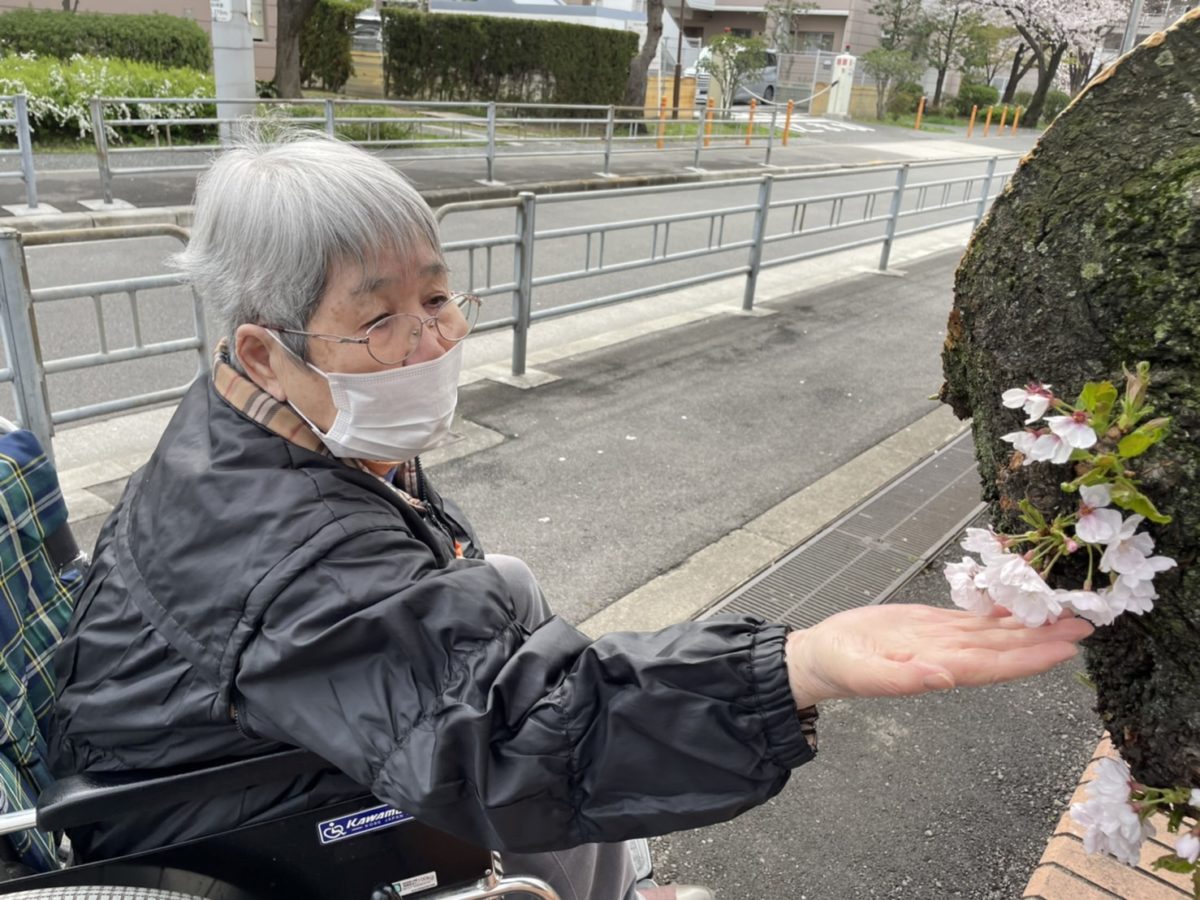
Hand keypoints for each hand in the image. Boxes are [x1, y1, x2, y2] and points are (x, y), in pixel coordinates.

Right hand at [784, 603, 1092, 707]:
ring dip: (1029, 624)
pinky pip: (973, 619)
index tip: (1065, 650)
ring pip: (994, 632)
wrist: (819, 656)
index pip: (993, 666)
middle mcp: (948, 656)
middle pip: (1005, 648)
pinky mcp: (930, 624)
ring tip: (1065, 613)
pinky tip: (1018, 603)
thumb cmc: (837, 667)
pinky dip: (999, 611)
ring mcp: (942, 640)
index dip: (1030, 658)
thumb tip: (942, 678)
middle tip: (1087, 624)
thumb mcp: (863, 674)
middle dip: (1045, 638)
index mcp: (936, 669)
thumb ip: (902, 679)